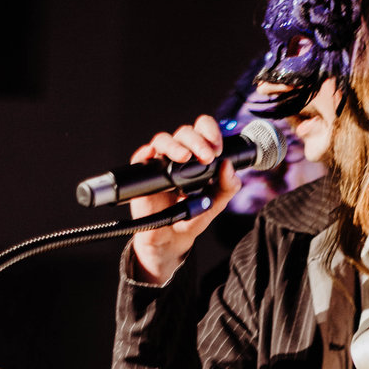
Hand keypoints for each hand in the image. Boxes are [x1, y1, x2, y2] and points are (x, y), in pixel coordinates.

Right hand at [128, 114, 240, 283]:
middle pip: (184, 132)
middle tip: (207, 157)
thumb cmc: (195, 214)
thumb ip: (228, 185)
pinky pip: (141, 156)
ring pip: (163, 140)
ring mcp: (160, 162)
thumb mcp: (218, 201)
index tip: (217, 149)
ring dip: (175, 145)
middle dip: (197, 141)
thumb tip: (227, 166)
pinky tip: (151, 154)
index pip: (203, 130)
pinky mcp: (145, 174)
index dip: (211, 132)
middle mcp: (179, 154)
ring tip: (185, 158)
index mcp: (198, 155)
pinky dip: (145, 152)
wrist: (175, 237)